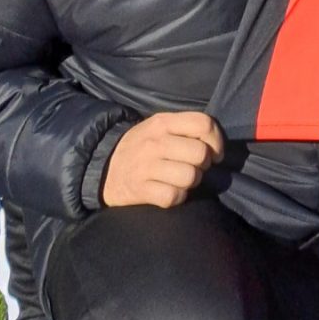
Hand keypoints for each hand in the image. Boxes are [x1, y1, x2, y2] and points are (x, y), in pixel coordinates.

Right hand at [100, 109, 225, 208]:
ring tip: (180, 180)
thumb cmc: (141, 146)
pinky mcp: (140, 190)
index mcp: (162, 122)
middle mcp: (155, 142)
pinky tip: (169, 192)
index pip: (203, 124)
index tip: (214, 153)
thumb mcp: (158, 127)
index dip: (216, 141)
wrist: (102, 167)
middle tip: (194, 168)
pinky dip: (176, 197)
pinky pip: (173, 197)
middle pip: (200, 153)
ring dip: (190, 182)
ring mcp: (146, 166)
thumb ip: (185, 128)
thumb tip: (215, 145)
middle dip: (203, 165)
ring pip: (190, 176)